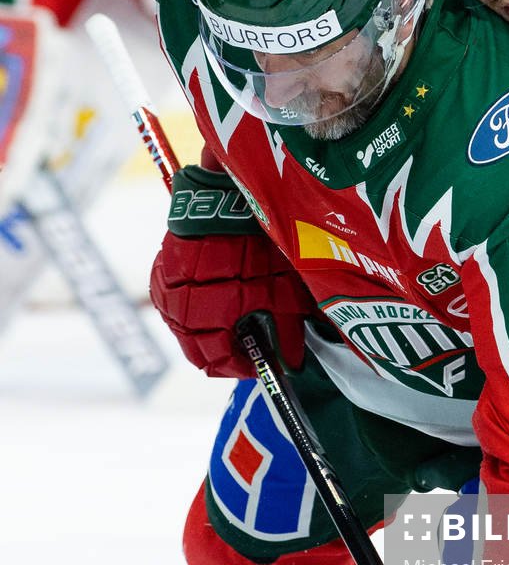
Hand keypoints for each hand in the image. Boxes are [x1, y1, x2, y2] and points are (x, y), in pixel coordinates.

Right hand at [149, 165, 314, 377]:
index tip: (259, 364)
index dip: (241, 368)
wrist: (228, 196)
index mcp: (209, 315)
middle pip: (197, 352)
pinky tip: (215, 305)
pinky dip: (194, 313)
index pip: (217, 361)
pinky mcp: (159, 274)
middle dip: (225, 354)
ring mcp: (165, 291)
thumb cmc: (259, 241)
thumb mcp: (281, 288)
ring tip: (234, 325)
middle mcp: (179, 308)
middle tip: (249, 349)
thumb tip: (293, 362)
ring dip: (208, 334)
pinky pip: (173, 307)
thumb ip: (287, 330)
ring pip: (183, 331)